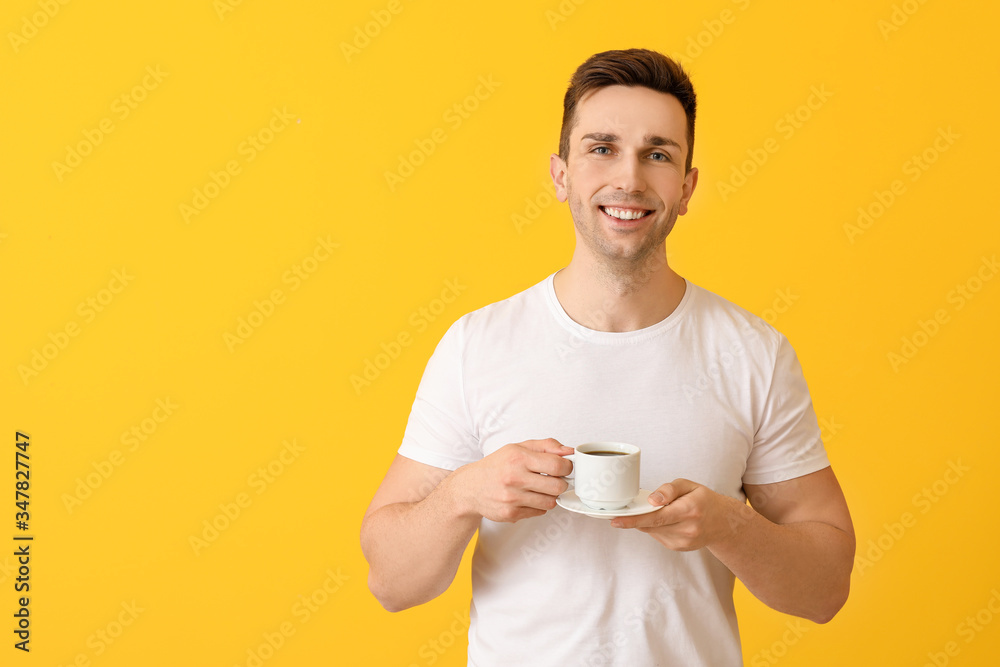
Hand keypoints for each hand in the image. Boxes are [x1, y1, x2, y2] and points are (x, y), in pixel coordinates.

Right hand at [455, 438, 572, 522]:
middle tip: (554, 479)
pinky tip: (528, 497)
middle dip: (561, 483)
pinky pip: (539, 512)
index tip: (565, 467)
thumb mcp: (518, 448)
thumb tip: (569, 451)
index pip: (558, 465)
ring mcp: (513, 498)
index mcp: (518, 458)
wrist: (470, 487)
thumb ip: (546, 446)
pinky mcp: (511, 514)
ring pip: (550, 502)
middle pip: (558, 486)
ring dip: (550, 496)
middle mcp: (515, 478)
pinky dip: (538, 505)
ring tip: (539, 489)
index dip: (567, 467)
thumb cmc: (496, 466)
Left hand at [610, 478, 747, 550]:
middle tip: (618, 515)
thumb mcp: (689, 485)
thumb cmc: (704, 500)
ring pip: (652, 531)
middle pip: (651, 525)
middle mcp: (687, 529)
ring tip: (659, 511)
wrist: (723, 523)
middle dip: (635, 519)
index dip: (634, 520)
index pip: (657, 517)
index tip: (616, 521)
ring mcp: (683, 542)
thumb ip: (669, 489)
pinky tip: (665, 520)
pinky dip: (655, 527)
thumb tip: (652, 500)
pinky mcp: (679, 548)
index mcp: (690, 510)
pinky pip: (658, 536)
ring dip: (647, 522)